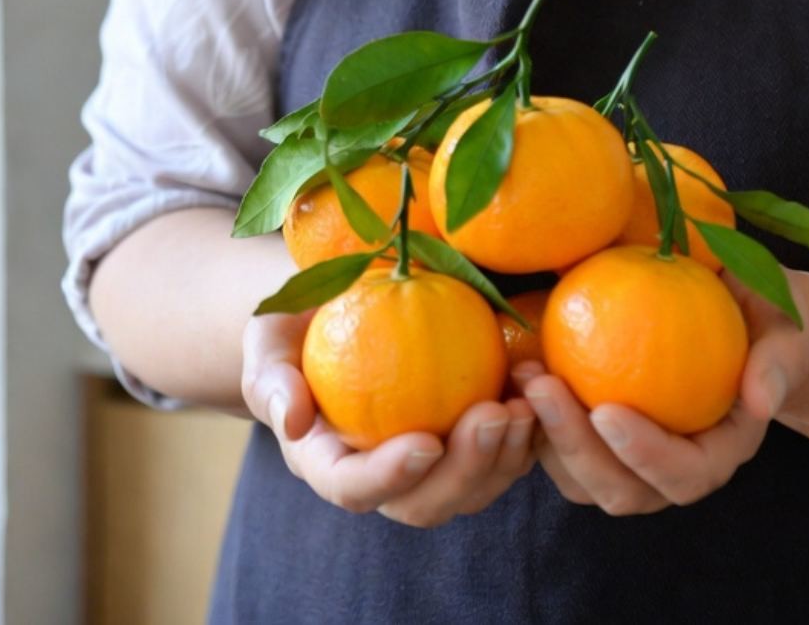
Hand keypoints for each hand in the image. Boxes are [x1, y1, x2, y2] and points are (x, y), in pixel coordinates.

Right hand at [240, 309, 538, 526]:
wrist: (338, 305)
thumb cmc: (297, 322)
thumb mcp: (267, 339)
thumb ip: (271, 377)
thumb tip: (289, 420)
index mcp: (329, 462)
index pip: (354, 489)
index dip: (390, 477)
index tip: (425, 441)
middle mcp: (383, 475)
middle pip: (425, 503)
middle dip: (465, 471)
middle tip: (494, 415)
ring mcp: (429, 461)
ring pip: (473, 489)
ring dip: (506, 457)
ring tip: (527, 405)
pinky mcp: (467, 437)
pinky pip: (504, 454)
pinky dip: (527, 432)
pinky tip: (541, 387)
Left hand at [512, 265, 808, 514]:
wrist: (738, 316)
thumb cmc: (763, 318)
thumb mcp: (784, 328)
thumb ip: (777, 360)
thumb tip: (762, 399)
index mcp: (721, 451)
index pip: (685, 475)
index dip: (645, 454)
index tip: (607, 408)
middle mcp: (673, 470)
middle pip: (621, 490)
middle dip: (575, 445)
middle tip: (542, 385)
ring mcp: (631, 459)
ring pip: (580, 479)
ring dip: (545, 437)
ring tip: (524, 374)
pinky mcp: (598, 437)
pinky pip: (559, 447)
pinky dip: (533, 418)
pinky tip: (517, 363)